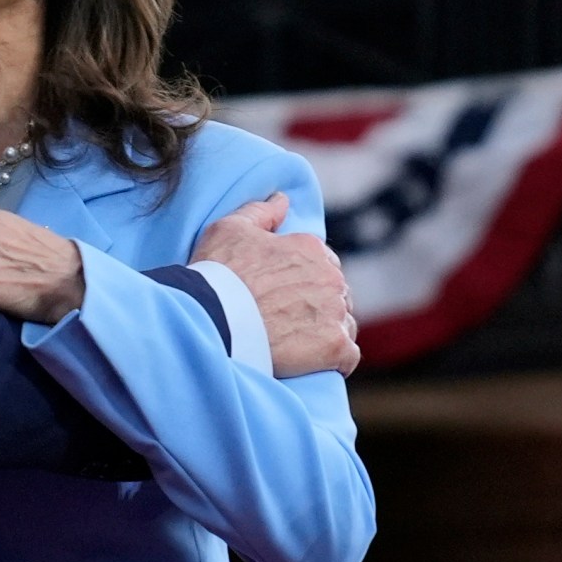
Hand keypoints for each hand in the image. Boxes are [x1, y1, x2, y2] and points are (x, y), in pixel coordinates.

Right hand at [192, 194, 359, 376]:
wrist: (212, 319)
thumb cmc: (218, 274)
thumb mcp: (230, 229)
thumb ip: (261, 212)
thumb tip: (282, 199)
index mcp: (311, 248)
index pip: (324, 264)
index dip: (305, 280)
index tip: (285, 295)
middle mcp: (331, 278)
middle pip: (337, 294)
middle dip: (320, 306)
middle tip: (289, 321)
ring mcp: (335, 313)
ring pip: (345, 324)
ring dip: (328, 332)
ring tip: (299, 344)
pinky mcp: (334, 346)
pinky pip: (348, 356)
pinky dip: (336, 360)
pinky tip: (316, 362)